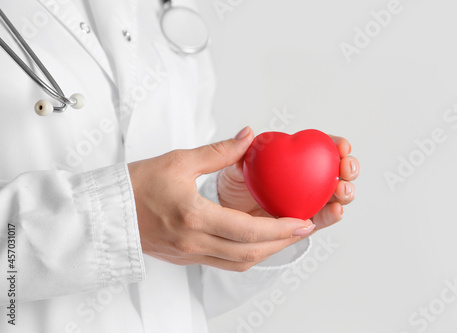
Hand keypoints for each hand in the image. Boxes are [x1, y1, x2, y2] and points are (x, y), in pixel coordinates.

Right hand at [128, 131, 314, 271]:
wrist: (105, 211)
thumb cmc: (136, 185)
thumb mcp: (179, 160)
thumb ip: (219, 152)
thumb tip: (248, 138)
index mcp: (192, 217)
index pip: (247, 230)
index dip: (280, 228)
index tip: (302, 220)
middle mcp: (193, 242)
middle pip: (249, 253)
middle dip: (282, 242)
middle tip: (303, 227)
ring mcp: (189, 254)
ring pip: (239, 262)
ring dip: (267, 251)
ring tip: (285, 234)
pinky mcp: (186, 257)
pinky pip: (224, 262)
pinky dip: (246, 253)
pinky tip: (256, 240)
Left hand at [218, 127, 359, 229]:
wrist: (223, 215)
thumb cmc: (233, 185)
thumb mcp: (234, 165)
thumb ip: (241, 150)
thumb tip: (248, 133)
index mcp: (295, 159)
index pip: (321, 149)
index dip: (335, 146)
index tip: (342, 147)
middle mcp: (305, 179)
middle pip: (336, 172)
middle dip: (348, 169)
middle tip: (346, 168)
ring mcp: (307, 202)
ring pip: (334, 196)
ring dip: (345, 193)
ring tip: (342, 191)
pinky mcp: (302, 224)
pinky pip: (320, 220)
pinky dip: (331, 216)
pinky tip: (336, 210)